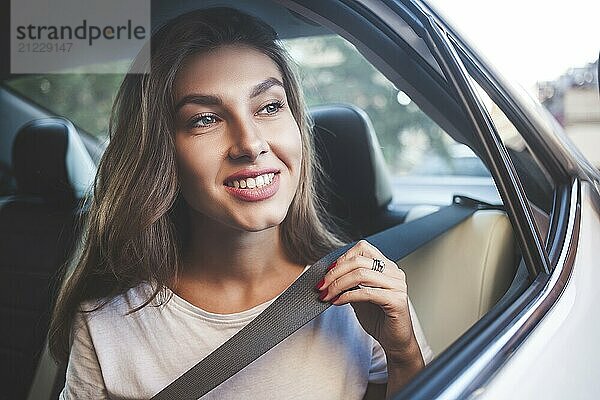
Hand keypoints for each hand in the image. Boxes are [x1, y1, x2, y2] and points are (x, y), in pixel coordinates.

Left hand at [316, 240, 422, 365]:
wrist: (394, 341)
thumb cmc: (377, 318)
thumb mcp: (359, 295)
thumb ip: (349, 282)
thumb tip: (328, 274)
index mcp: (386, 266)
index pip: (362, 249)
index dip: (342, 258)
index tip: (327, 273)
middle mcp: (394, 272)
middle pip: (358, 261)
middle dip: (335, 273)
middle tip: (321, 286)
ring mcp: (397, 285)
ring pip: (361, 275)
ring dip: (338, 284)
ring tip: (327, 295)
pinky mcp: (397, 301)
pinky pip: (367, 292)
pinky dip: (348, 296)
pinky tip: (337, 302)